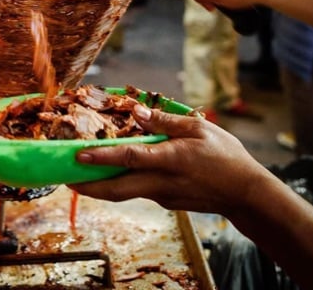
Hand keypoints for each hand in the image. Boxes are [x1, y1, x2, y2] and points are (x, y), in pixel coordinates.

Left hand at [68, 106, 266, 215]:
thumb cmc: (226, 156)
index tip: (78, 156)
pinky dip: (123, 183)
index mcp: (170, 160)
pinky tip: (116, 171)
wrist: (246, 194)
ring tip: (81, 174)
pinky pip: (139, 190)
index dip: (101, 158)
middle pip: (117, 190)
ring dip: (102, 186)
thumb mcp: (198, 128)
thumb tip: (136, 112)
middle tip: (66, 179)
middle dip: (88, 187)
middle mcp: (162, 182)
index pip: (129, 159)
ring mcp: (163, 195)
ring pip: (125, 193)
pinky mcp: (167, 201)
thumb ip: (165, 120)